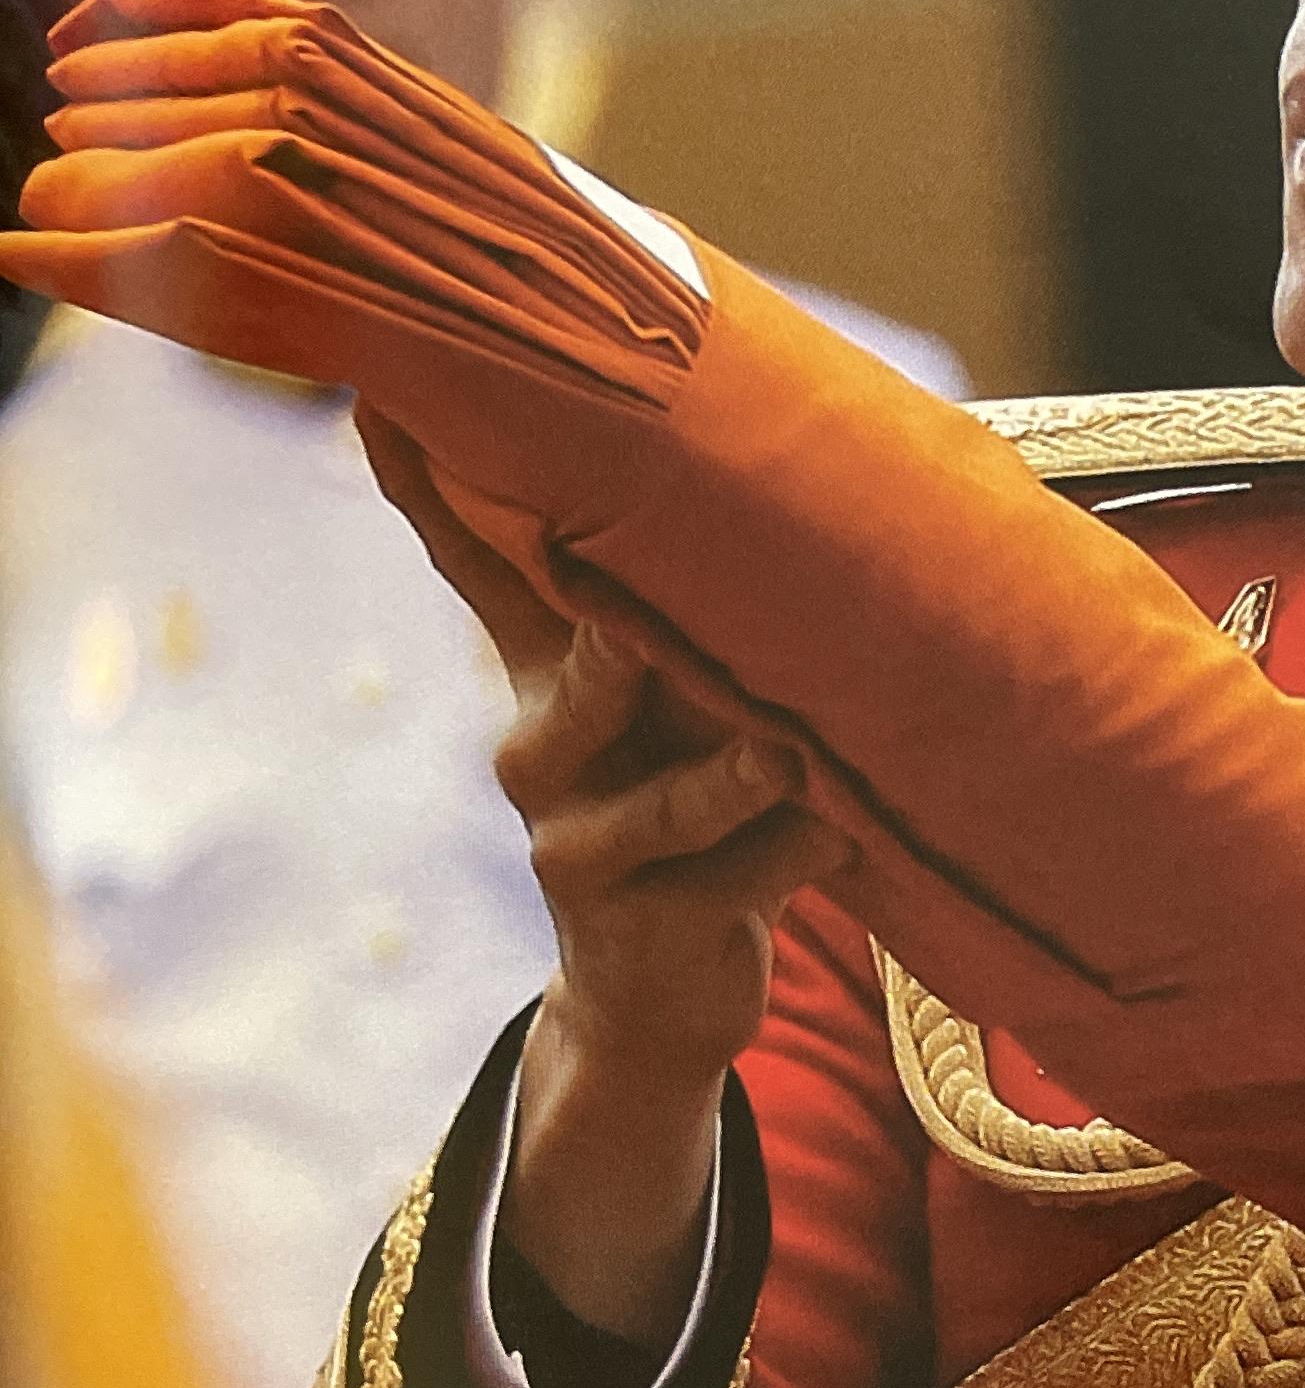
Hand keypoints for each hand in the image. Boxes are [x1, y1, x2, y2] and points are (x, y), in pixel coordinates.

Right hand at [362, 414, 849, 1347]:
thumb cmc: (695, 799)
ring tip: (784, 759)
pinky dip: (790, 858)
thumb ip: (686, 604)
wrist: (663, 988)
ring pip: (659, 802)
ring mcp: (576, 842)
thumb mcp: (680, 693)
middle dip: (615, 650)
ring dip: (728, 779)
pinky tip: (838, 840)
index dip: (428, 490)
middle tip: (643, 618)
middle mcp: (542, 748)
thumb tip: (754, 453)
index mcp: (548, 669)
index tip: (382, 399)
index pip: (479, 566)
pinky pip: (725, 883)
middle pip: (574, 680)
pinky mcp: (632, 922)